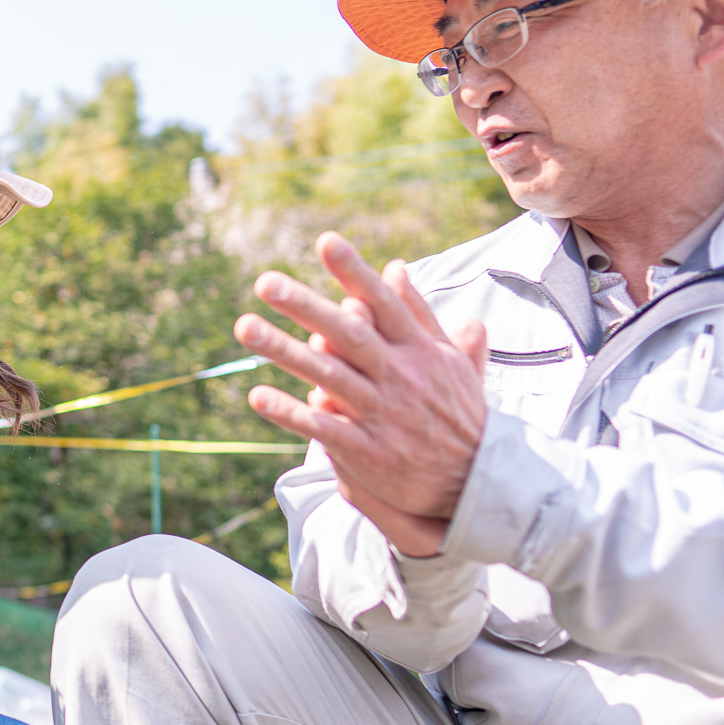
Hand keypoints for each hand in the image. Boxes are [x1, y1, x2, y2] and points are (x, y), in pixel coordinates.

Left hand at [234, 232, 488, 556]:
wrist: (478, 483)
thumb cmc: (459, 412)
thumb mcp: (451, 358)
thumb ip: (418, 313)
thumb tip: (394, 266)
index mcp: (419, 351)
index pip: (384, 304)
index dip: (355, 273)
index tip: (326, 241)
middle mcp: (400, 377)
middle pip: (349, 334)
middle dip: (307, 306)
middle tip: (265, 281)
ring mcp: (383, 414)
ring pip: (328, 376)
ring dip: (284, 351)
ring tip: (245, 327)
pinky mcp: (369, 452)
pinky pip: (323, 428)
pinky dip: (291, 412)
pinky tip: (257, 396)